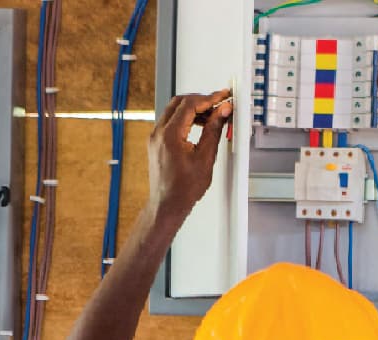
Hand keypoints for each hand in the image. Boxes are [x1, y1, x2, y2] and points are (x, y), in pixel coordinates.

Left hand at [147, 89, 231, 219]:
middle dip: (201, 100)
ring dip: (194, 109)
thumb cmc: (183, 189)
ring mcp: (155, 137)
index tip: (222, 96)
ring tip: (213, 116)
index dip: (209, 98)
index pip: (190, 104)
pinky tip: (200, 124)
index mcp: (169, 135)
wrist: (167, 205)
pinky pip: (170, 121)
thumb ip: (214, 130)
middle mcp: (158, 133)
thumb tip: (222, 112)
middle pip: (179, 102)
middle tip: (219, 103)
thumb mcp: (205, 158)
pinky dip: (186, 118)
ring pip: (174, 110)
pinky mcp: (156, 142)